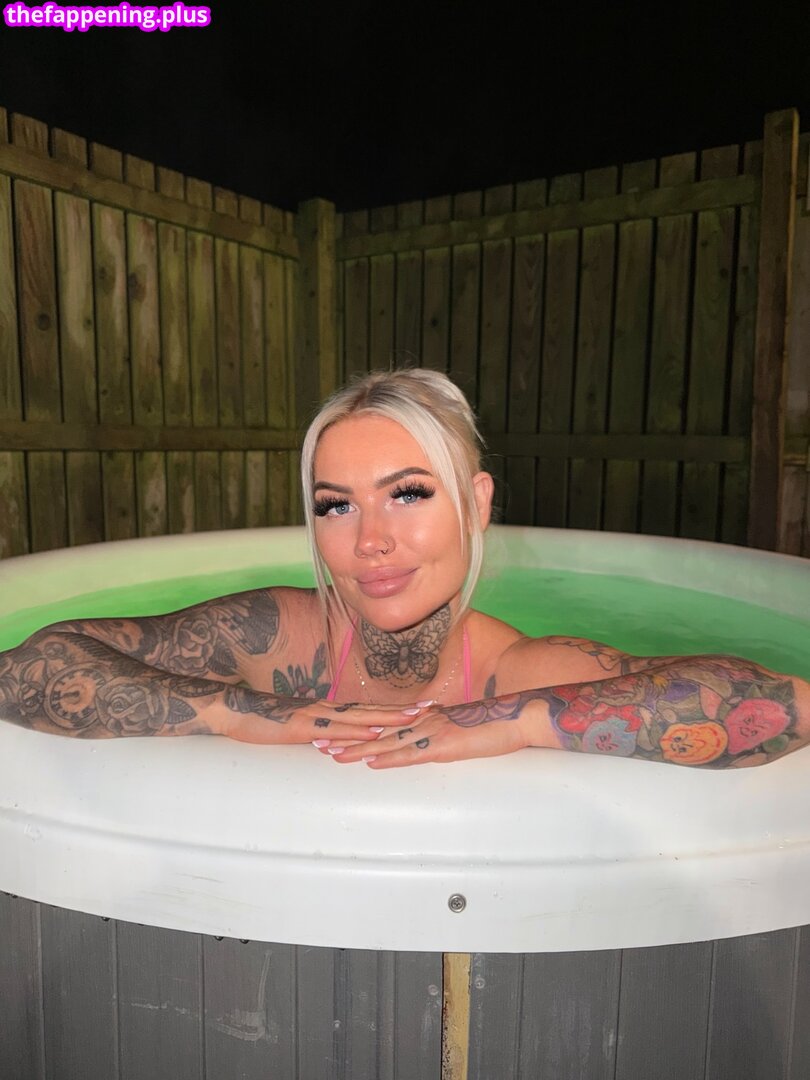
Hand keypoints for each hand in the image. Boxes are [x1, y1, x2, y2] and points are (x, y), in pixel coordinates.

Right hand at [220, 689, 428, 745]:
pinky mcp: (302, 727)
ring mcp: (315, 717)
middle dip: (402, 711)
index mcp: (326, 711)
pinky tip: (373, 734)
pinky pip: (334, 730)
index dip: (393, 710)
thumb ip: (315, 736)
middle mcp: (325, 710)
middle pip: (371, 710)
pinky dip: (356, 732)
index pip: (366, 710)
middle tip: (432, 709)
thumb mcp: (294, 730)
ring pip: (359, 718)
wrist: (231, 709)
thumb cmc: (259, 720)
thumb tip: (333, 747)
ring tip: (414, 719)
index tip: (419, 708)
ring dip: (387, 719)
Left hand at [318, 695, 541, 766]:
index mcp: (425, 718)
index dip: (358, 728)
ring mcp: (432, 732)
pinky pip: (412, 753)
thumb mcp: (460, 729)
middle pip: (377, 732)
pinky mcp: (444, 745)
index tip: (334, 731)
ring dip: (358, 749)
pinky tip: (371, 762)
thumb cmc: (494, 724)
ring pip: (387, 742)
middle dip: (347, 738)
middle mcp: (423, 722)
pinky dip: (389, 758)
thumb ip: (441, 734)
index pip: (384, 724)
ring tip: (332, 754)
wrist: (519, 716)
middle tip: (317, 742)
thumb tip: (426, 742)